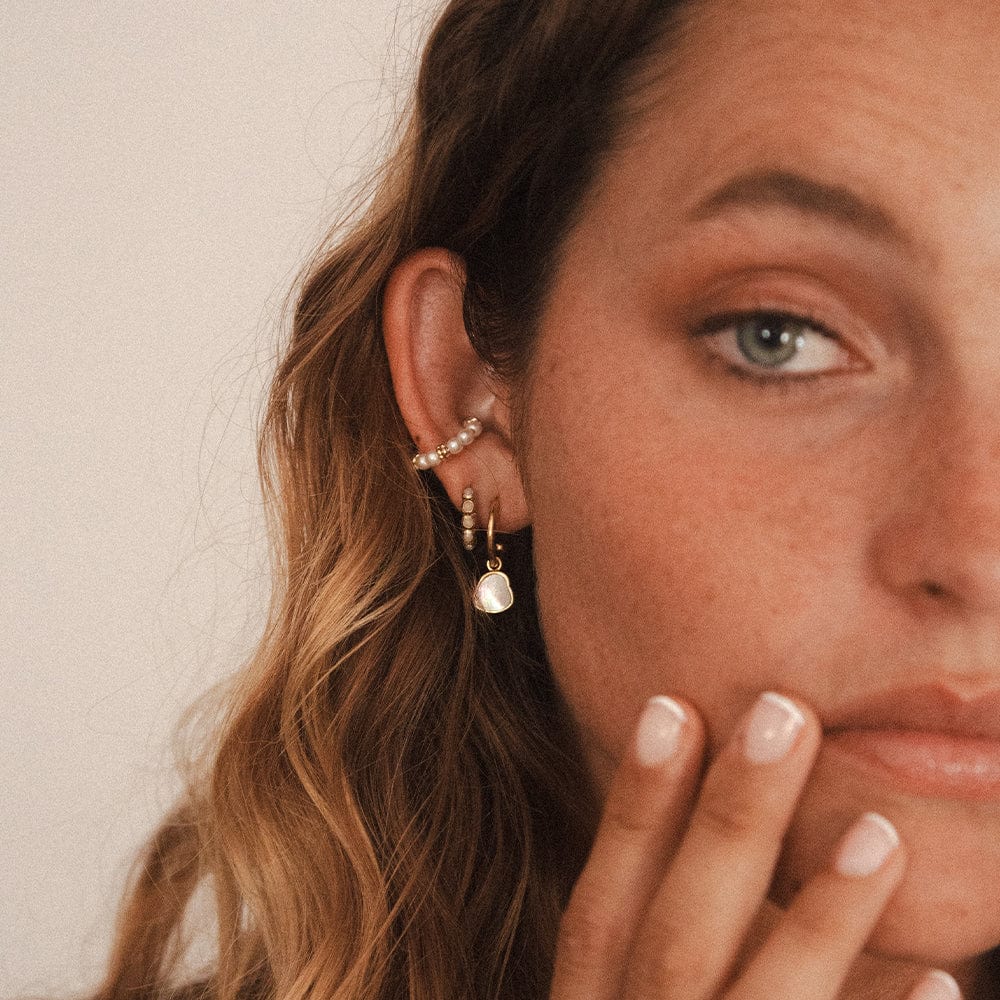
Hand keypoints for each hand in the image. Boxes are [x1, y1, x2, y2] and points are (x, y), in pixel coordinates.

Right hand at [549, 691, 961, 999]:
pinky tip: (942, 979)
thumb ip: (653, 954)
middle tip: (783, 717)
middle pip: (674, 938)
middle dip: (728, 823)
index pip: (598, 908)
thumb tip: (715, 834)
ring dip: (818, 922)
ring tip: (878, 831)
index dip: (632, 809)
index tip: (672, 709)